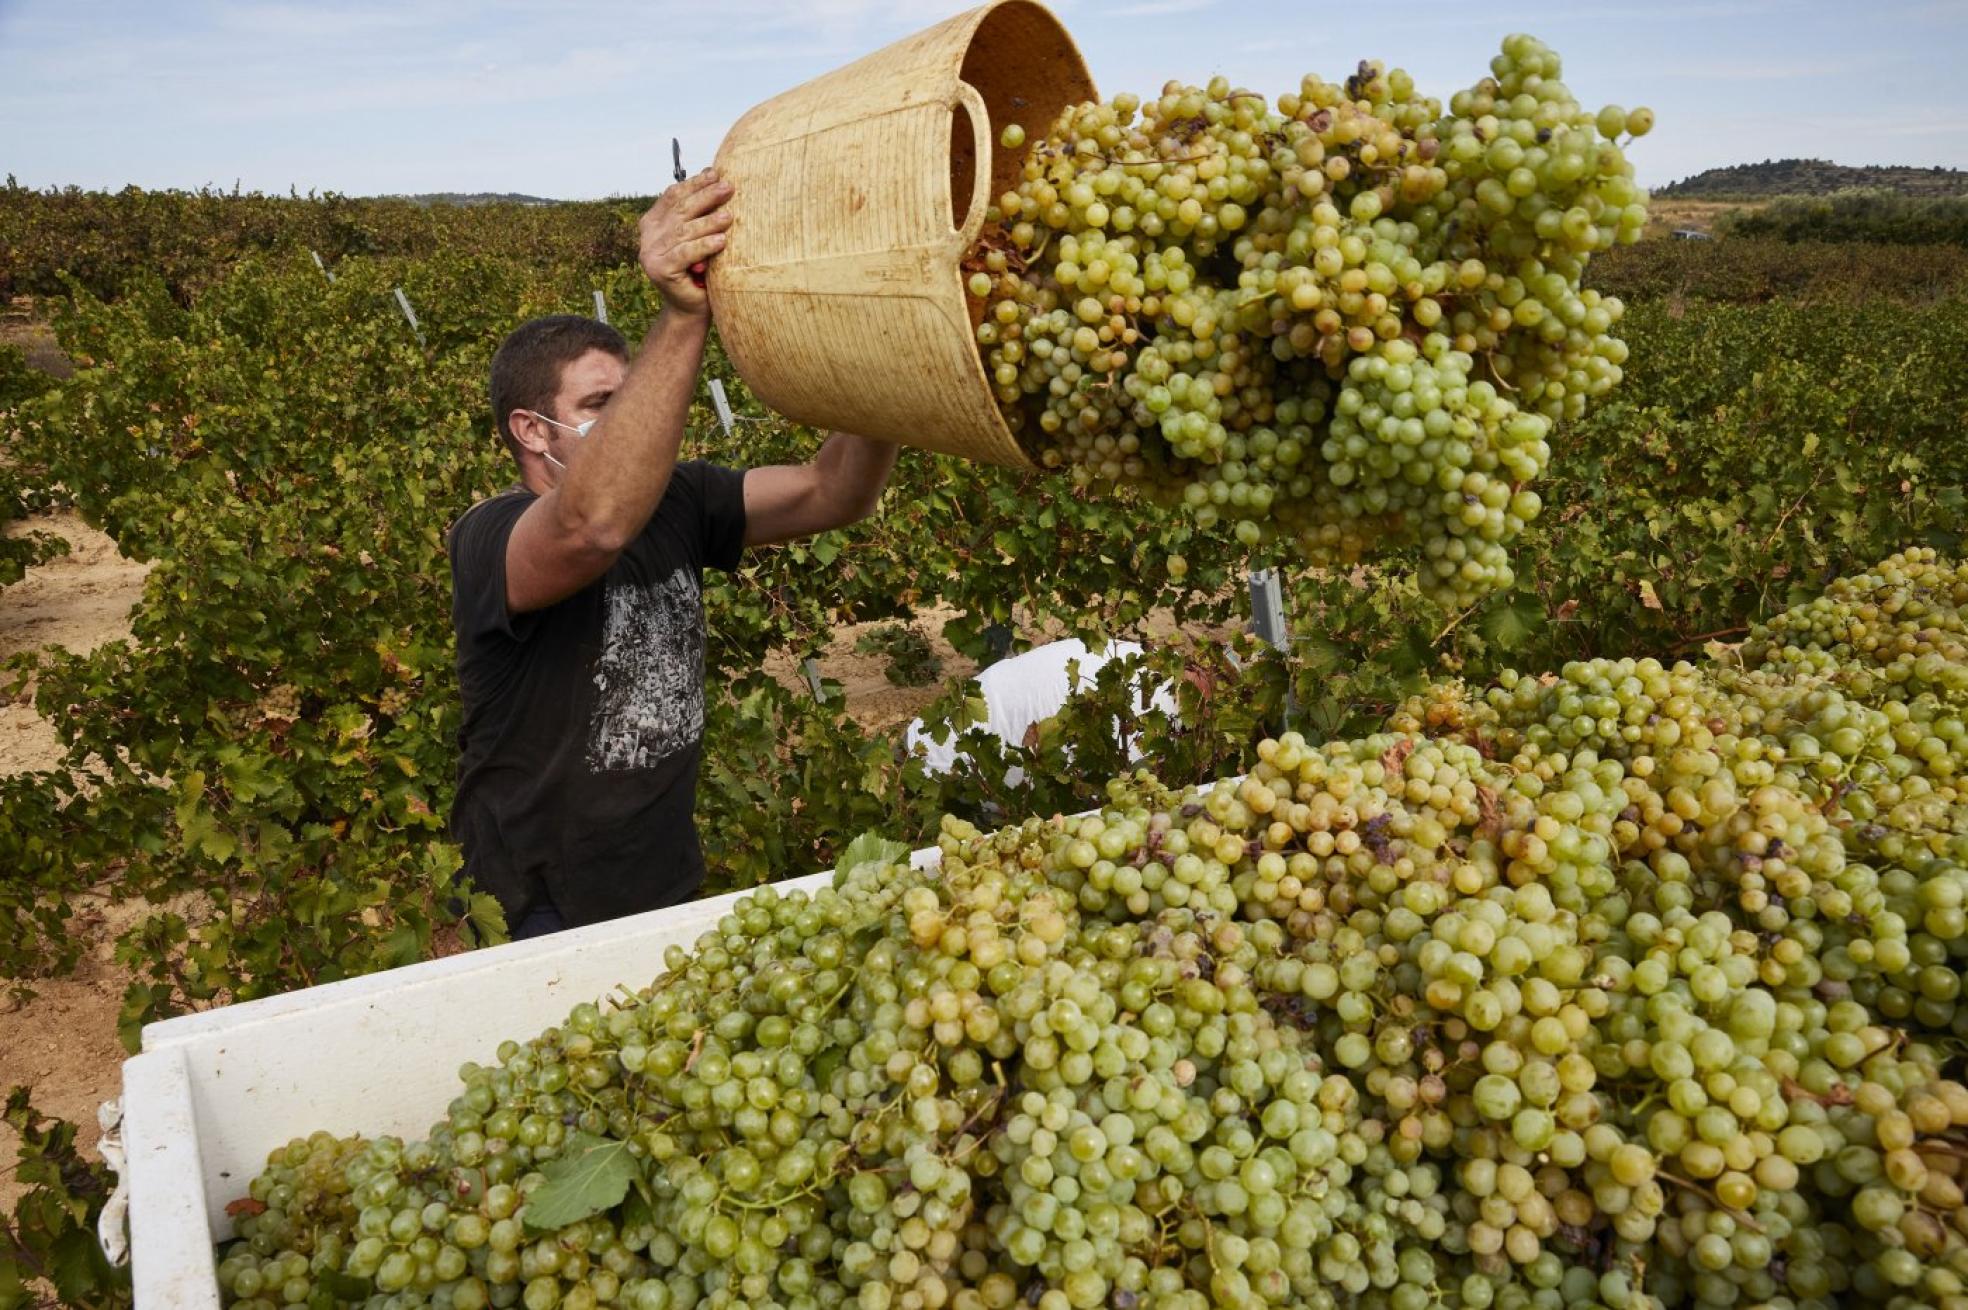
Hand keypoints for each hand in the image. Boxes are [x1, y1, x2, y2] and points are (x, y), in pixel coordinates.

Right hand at [640, 169, 732, 315]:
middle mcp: (648, 236)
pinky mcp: (660, 271)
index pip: (673, 196)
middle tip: (728, 188)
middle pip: (679, 210)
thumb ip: (697, 213)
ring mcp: (651, 254)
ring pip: (684, 231)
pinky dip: (705, 246)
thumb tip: (716, 178)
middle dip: (705, 197)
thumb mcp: (697, 236)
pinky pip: (686, 253)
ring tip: (729, 216)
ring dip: (708, 221)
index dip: (694, 183)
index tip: (716, 174)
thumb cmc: (699, 269)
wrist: (691, 308)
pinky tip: (721, 241)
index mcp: (653, 222)